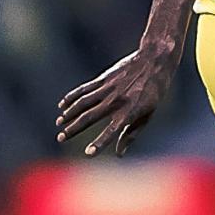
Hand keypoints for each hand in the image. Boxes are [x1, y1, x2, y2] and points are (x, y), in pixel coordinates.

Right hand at [55, 44, 179, 156]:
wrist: (154, 60)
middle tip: (60, 138)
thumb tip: (119, 153)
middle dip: (73, 129)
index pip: (112, 131)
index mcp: (130, 111)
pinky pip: (83, 89)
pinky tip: (62, 105)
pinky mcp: (103, 79)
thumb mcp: (149, 113)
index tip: (88, 153)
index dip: (100, 143)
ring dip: (69, 114)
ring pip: (82, 103)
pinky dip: (71, 97)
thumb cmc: (154, 91)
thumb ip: (132, 133)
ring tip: (59, 123)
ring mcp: (108, 89)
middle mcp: (116, 101)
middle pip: (89, 117)